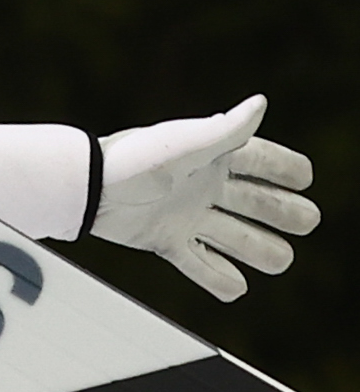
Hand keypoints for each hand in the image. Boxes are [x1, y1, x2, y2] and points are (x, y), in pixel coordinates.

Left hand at [91, 95, 318, 300]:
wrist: (86, 189)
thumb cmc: (133, 159)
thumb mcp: (183, 144)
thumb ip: (225, 131)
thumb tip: (261, 104)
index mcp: (214, 157)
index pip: (265, 162)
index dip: (288, 170)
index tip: (305, 179)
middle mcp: (206, 187)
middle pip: (262, 205)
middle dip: (287, 214)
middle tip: (305, 222)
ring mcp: (188, 217)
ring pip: (238, 239)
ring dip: (261, 251)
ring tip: (279, 259)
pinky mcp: (166, 241)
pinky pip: (199, 266)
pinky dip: (218, 279)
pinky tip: (236, 288)